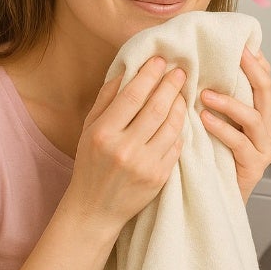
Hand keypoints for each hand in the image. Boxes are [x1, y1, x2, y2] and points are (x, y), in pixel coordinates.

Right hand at [66, 56, 186, 230]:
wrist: (95, 208)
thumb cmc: (90, 163)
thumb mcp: (89, 128)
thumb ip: (106, 98)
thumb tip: (127, 70)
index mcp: (104, 133)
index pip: (132, 96)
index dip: (149, 75)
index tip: (160, 61)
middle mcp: (124, 148)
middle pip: (156, 107)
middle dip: (171, 85)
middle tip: (179, 71)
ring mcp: (144, 164)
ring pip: (171, 125)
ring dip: (180, 105)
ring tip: (181, 93)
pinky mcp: (159, 177)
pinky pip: (176, 145)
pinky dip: (179, 129)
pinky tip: (178, 118)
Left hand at [200, 46, 270, 203]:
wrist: (215, 198)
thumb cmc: (212, 158)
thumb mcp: (215, 123)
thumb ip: (214, 100)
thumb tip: (196, 69)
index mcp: (259, 115)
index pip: (262, 81)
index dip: (255, 61)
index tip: (240, 43)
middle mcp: (266, 128)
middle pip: (265, 91)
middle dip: (251, 70)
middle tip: (233, 55)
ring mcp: (263, 147)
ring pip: (253, 117)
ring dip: (229, 102)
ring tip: (205, 95)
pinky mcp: (254, 166)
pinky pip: (240, 143)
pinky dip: (222, 129)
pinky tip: (206, 120)